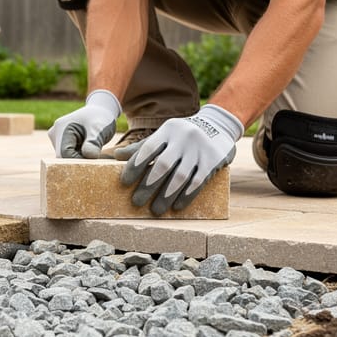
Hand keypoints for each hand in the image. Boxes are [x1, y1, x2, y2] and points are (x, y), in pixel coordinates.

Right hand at [48, 90, 120, 157]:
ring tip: (92, 149)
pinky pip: (67, 154)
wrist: (100, 111)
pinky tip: (87, 149)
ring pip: (65, 157)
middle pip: (63, 156)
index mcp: (61, 127)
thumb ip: (93, 142)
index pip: (64, 153)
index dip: (78, 160)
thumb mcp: (99, 129)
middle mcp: (54, 133)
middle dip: (79, 159)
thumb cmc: (101, 119)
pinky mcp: (60, 142)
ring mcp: (56, 138)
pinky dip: (78, 155)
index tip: (93, 160)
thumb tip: (88, 155)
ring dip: (79, 157)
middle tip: (95, 156)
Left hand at [120, 104, 242, 214]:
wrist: (219, 127)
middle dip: (148, 186)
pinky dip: (186, 196)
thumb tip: (117, 156)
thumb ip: (143, 146)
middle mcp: (184, 138)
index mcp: (168, 130)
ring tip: (155, 210)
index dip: (135, 166)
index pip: (148, 148)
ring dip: (166, 196)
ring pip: (181, 177)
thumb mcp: (164, 135)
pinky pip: (198, 182)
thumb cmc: (182, 135)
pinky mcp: (213, 161)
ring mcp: (199, 149)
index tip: (124, 182)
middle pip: (163, 165)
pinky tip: (176, 206)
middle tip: (136, 202)